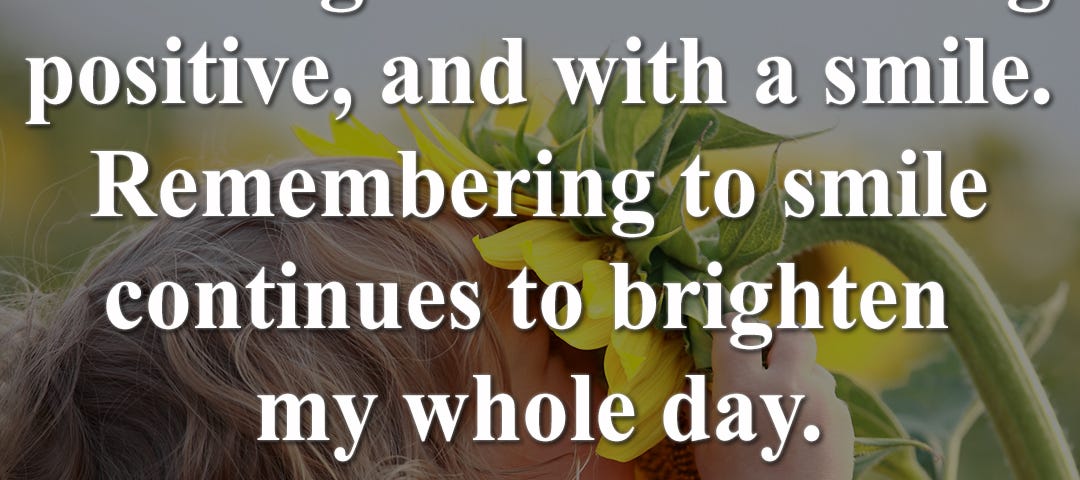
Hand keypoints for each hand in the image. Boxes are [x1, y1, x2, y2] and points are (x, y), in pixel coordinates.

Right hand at [695, 326, 853, 479]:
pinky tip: (800, 432)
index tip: (727, 332)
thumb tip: (705, 372)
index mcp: (742, 389)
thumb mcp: (706, 444)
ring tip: (783, 408)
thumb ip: (707, 400)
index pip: (738, 329)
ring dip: (799, 377)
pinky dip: (814, 405)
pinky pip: (828, 396)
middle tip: (765, 357)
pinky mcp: (842, 420)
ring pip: (814, 367)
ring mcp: (820, 401)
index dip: (731, 326)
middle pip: (792, 333)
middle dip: (778, 340)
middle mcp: (785, 386)